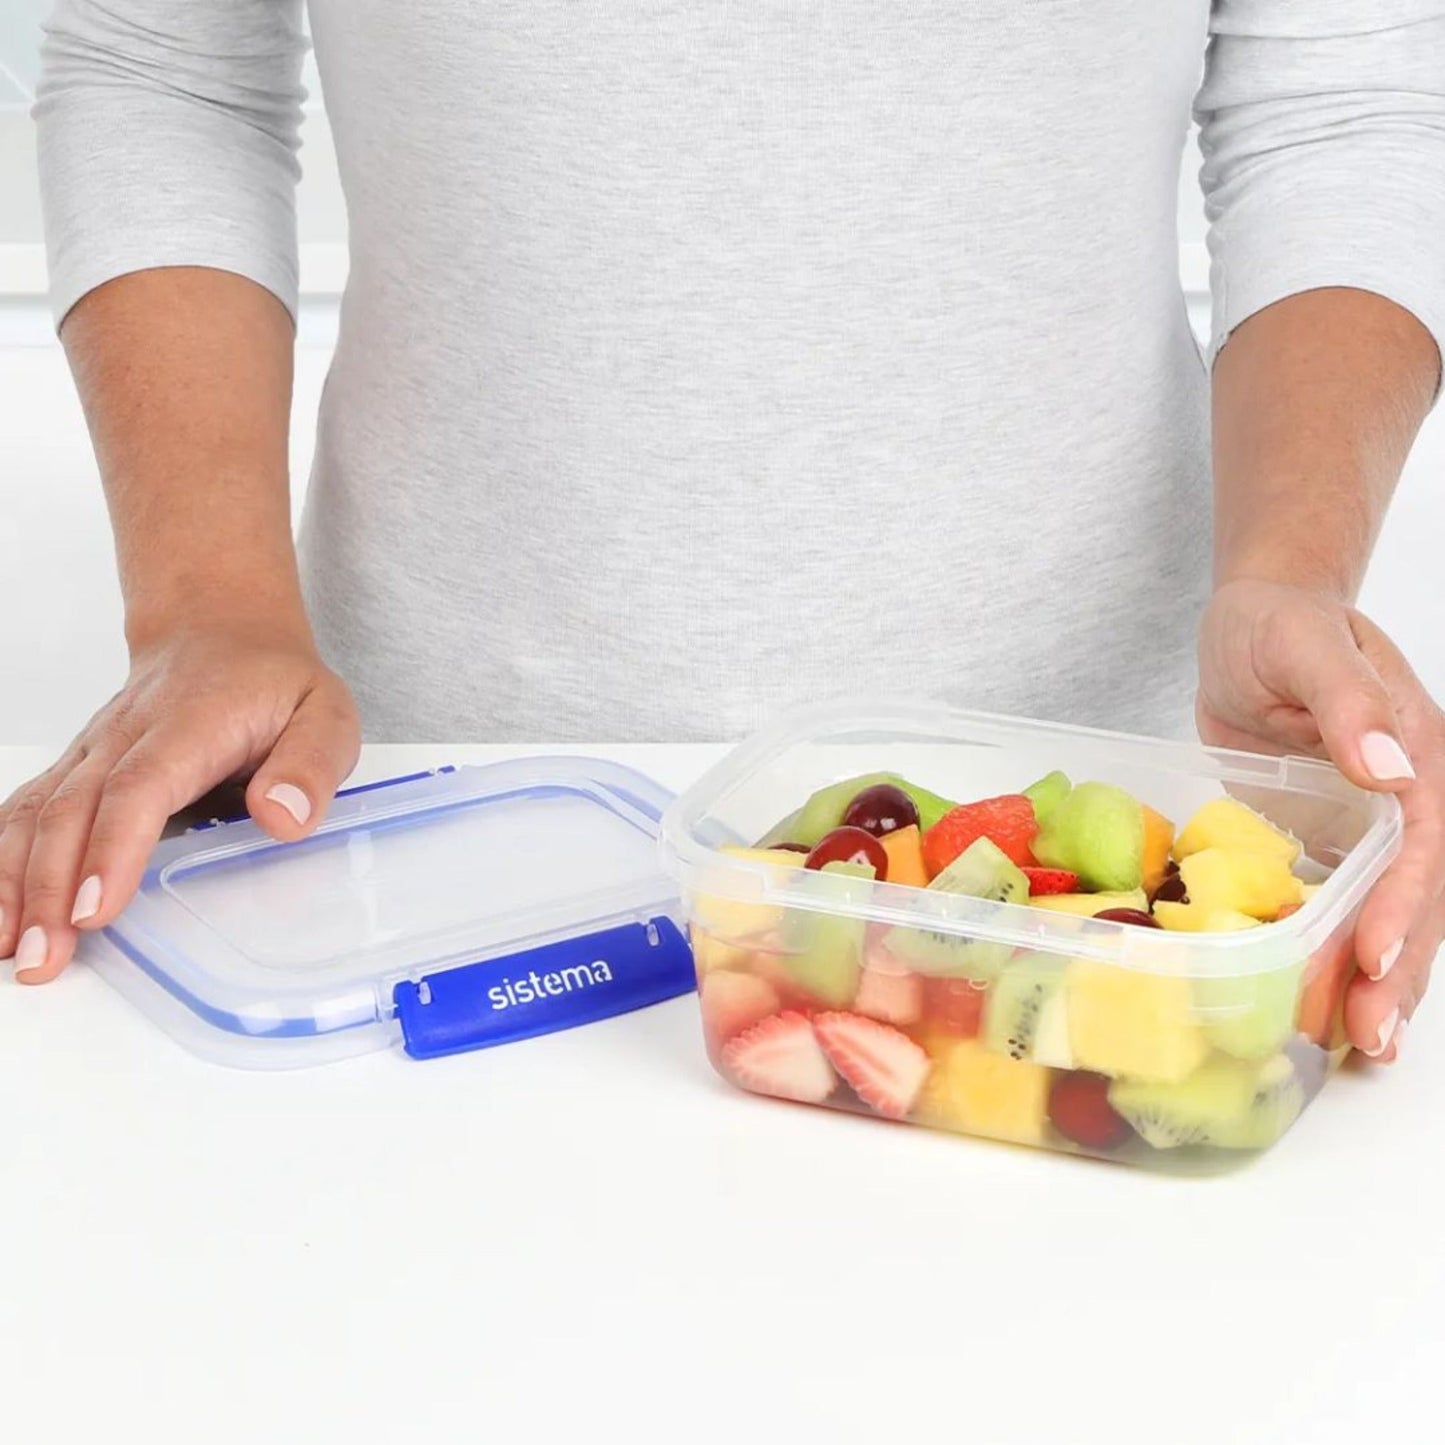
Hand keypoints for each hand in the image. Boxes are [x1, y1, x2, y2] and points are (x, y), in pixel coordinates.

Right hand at [0, 622, 359, 982]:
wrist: (221, 633)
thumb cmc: (275, 684)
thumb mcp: (325, 714)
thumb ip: (310, 764)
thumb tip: (283, 817)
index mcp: (189, 725)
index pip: (139, 788)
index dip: (111, 850)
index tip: (93, 911)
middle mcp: (124, 737)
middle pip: (72, 811)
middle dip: (48, 889)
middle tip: (41, 959)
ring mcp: (91, 752)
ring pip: (36, 813)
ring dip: (15, 883)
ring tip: (9, 952)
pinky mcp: (75, 768)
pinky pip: (24, 811)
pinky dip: (2, 861)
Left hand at [1198, 579, 1443, 1061]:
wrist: (1255, 621)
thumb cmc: (1280, 624)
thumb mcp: (1306, 644)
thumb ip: (1347, 702)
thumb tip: (1387, 766)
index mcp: (1415, 754)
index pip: (1421, 843)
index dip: (1402, 905)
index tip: (1375, 957)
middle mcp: (1405, 800)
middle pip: (1416, 896)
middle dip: (1399, 969)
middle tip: (1372, 1037)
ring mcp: (1369, 825)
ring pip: (1388, 913)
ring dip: (1380, 980)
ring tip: (1365, 1046)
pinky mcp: (1329, 839)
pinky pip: (1344, 905)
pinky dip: (1339, 955)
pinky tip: (1327, 1006)